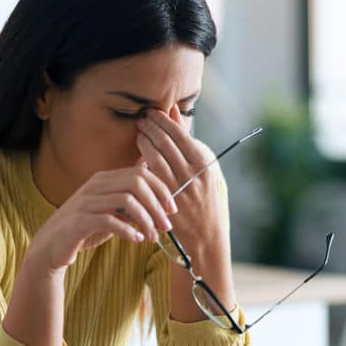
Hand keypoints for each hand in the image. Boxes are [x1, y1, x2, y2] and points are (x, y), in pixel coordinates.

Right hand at [27, 160, 178, 273]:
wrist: (51, 246)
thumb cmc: (85, 228)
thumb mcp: (110, 209)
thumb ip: (128, 197)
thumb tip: (154, 185)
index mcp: (105, 179)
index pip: (140, 173)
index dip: (161, 190)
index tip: (172, 209)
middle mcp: (95, 186)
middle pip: (136, 183)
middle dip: (156, 205)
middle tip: (167, 226)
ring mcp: (86, 202)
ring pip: (126, 201)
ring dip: (145, 220)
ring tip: (152, 237)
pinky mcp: (79, 221)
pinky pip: (109, 221)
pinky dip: (127, 231)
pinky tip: (136, 240)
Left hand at [135, 104, 222, 245]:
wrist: (207, 234)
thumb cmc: (208, 196)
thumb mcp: (207, 166)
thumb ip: (189, 139)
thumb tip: (174, 111)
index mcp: (205, 163)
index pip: (180, 134)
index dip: (163, 120)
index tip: (152, 112)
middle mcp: (194, 175)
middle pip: (167, 143)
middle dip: (151, 127)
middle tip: (141, 118)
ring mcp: (180, 188)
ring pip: (156, 158)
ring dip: (145, 142)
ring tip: (139, 132)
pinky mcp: (167, 200)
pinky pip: (151, 176)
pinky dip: (142, 162)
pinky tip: (138, 154)